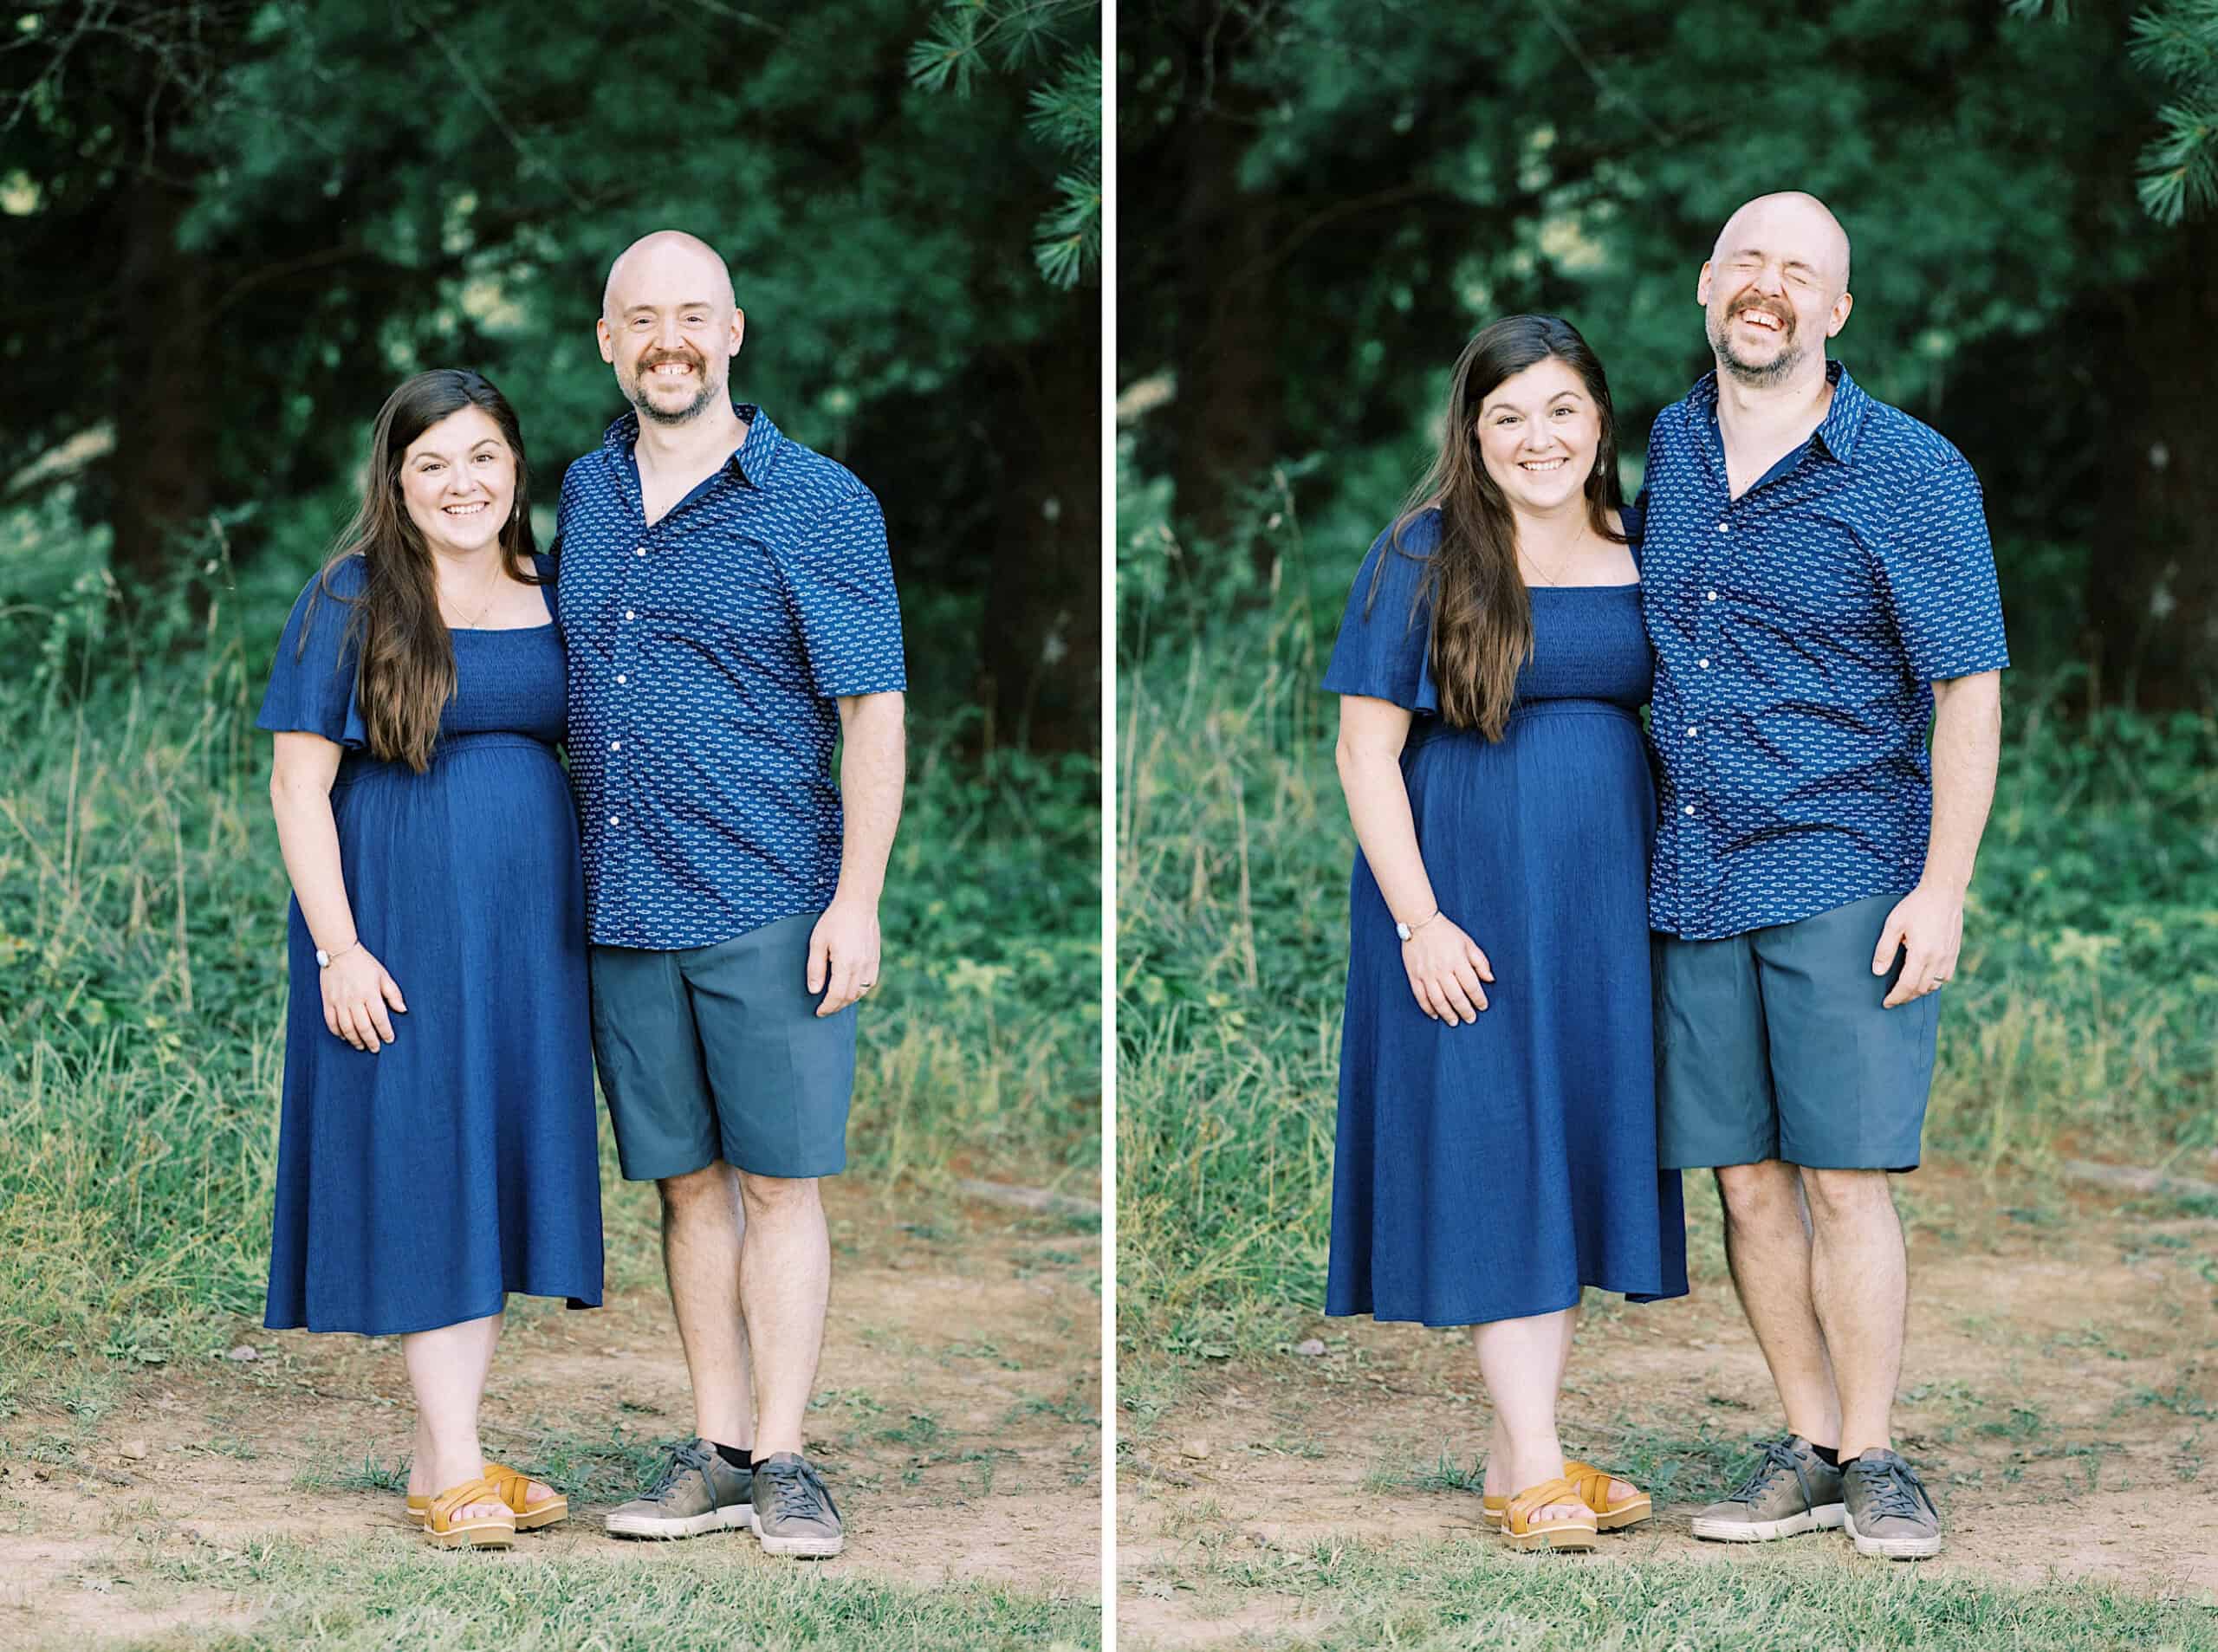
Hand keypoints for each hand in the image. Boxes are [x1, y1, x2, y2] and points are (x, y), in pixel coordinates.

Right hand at [321, 945, 405, 1049]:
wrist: (339, 952)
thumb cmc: (364, 964)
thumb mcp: (383, 976)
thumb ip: (393, 994)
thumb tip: (403, 1010)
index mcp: (370, 993)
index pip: (380, 1018)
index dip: (385, 1032)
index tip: (389, 1039)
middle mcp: (354, 999)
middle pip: (363, 1027)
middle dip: (371, 1040)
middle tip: (376, 1048)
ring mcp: (339, 1001)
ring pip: (346, 1028)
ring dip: (355, 1040)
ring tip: (361, 1046)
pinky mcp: (327, 1001)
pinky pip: (331, 1022)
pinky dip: (338, 1032)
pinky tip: (344, 1037)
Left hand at [808, 896, 881, 1016]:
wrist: (858, 904)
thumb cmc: (835, 920)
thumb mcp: (817, 942)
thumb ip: (815, 968)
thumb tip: (815, 991)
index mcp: (846, 963)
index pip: (837, 995)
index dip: (827, 1007)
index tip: (819, 1012)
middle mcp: (861, 966)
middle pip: (849, 997)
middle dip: (836, 1006)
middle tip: (825, 1009)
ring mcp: (871, 963)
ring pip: (861, 992)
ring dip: (848, 1000)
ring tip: (836, 1001)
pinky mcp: (876, 959)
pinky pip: (870, 983)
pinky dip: (860, 991)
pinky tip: (850, 989)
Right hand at [1401, 914, 1493, 1024]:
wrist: (1420, 923)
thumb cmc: (1446, 933)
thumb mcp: (1468, 943)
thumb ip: (1480, 962)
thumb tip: (1490, 979)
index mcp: (1458, 961)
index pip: (1472, 986)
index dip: (1479, 999)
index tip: (1483, 1006)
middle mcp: (1442, 970)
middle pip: (1456, 997)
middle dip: (1465, 1011)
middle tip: (1471, 1019)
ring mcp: (1427, 974)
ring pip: (1438, 1001)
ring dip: (1448, 1014)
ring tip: (1454, 1021)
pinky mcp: (1414, 976)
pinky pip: (1421, 997)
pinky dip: (1428, 1008)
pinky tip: (1435, 1015)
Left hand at [1873, 881, 1963, 1008]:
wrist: (1944, 893)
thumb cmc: (1916, 906)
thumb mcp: (1894, 924)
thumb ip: (1885, 949)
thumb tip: (1878, 972)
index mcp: (1922, 953)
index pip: (1907, 985)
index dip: (1896, 997)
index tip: (1886, 1003)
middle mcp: (1938, 959)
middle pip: (1921, 989)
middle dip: (1906, 997)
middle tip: (1893, 998)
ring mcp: (1949, 956)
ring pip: (1935, 985)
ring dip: (1919, 991)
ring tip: (1905, 990)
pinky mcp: (1954, 952)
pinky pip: (1945, 976)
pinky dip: (1933, 982)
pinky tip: (1923, 978)